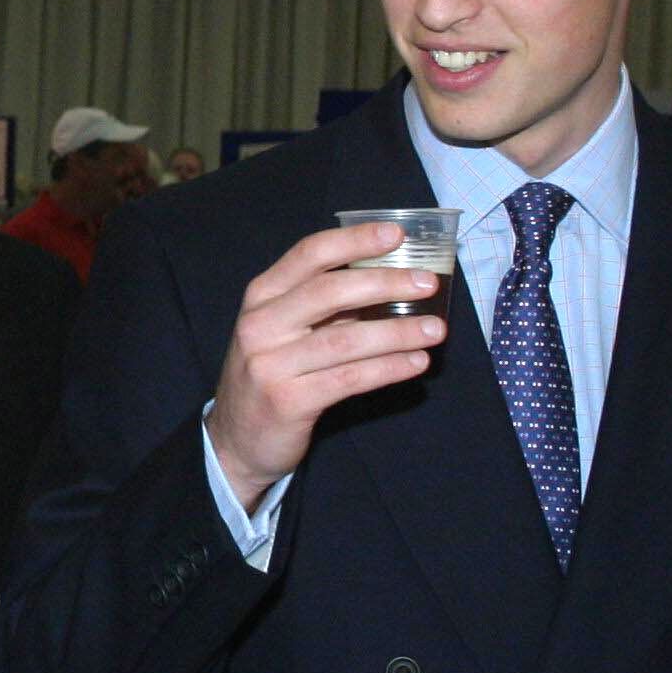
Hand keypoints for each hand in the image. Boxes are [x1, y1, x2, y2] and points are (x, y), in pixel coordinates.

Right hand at [206, 222, 446, 510]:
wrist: (236, 439)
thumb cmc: (271, 373)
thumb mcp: (282, 330)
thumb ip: (322, 305)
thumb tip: (390, 279)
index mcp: (262, 296)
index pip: (310, 254)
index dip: (355, 241)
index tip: (397, 233)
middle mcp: (261, 324)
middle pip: (329, 291)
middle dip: (385, 282)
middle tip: (428, 283)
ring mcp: (270, 364)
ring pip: (345, 339)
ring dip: (397, 332)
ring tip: (435, 330)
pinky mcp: (288, 401)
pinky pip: (349, 379)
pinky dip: (388, 369)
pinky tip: (415, 363)